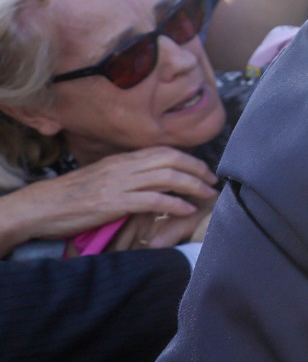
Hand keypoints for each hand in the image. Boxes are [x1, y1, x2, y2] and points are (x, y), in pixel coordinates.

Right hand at [0, 148, 216, 243]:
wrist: (40, 206)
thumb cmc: (70, 195)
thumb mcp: (102, 177)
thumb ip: (126, 175)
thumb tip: (150, 181)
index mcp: (121, 159)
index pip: (163, 151)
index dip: (188, 159)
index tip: (203, 171)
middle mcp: (123, 167)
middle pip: (171, 159)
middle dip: (197, 169)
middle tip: (212, 182)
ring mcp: (119, 184)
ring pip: (166, 177)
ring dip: (192, 186)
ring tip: (206, 196)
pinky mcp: (113, 203)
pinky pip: (152, 200)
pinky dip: (174, 204)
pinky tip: (186, 210)